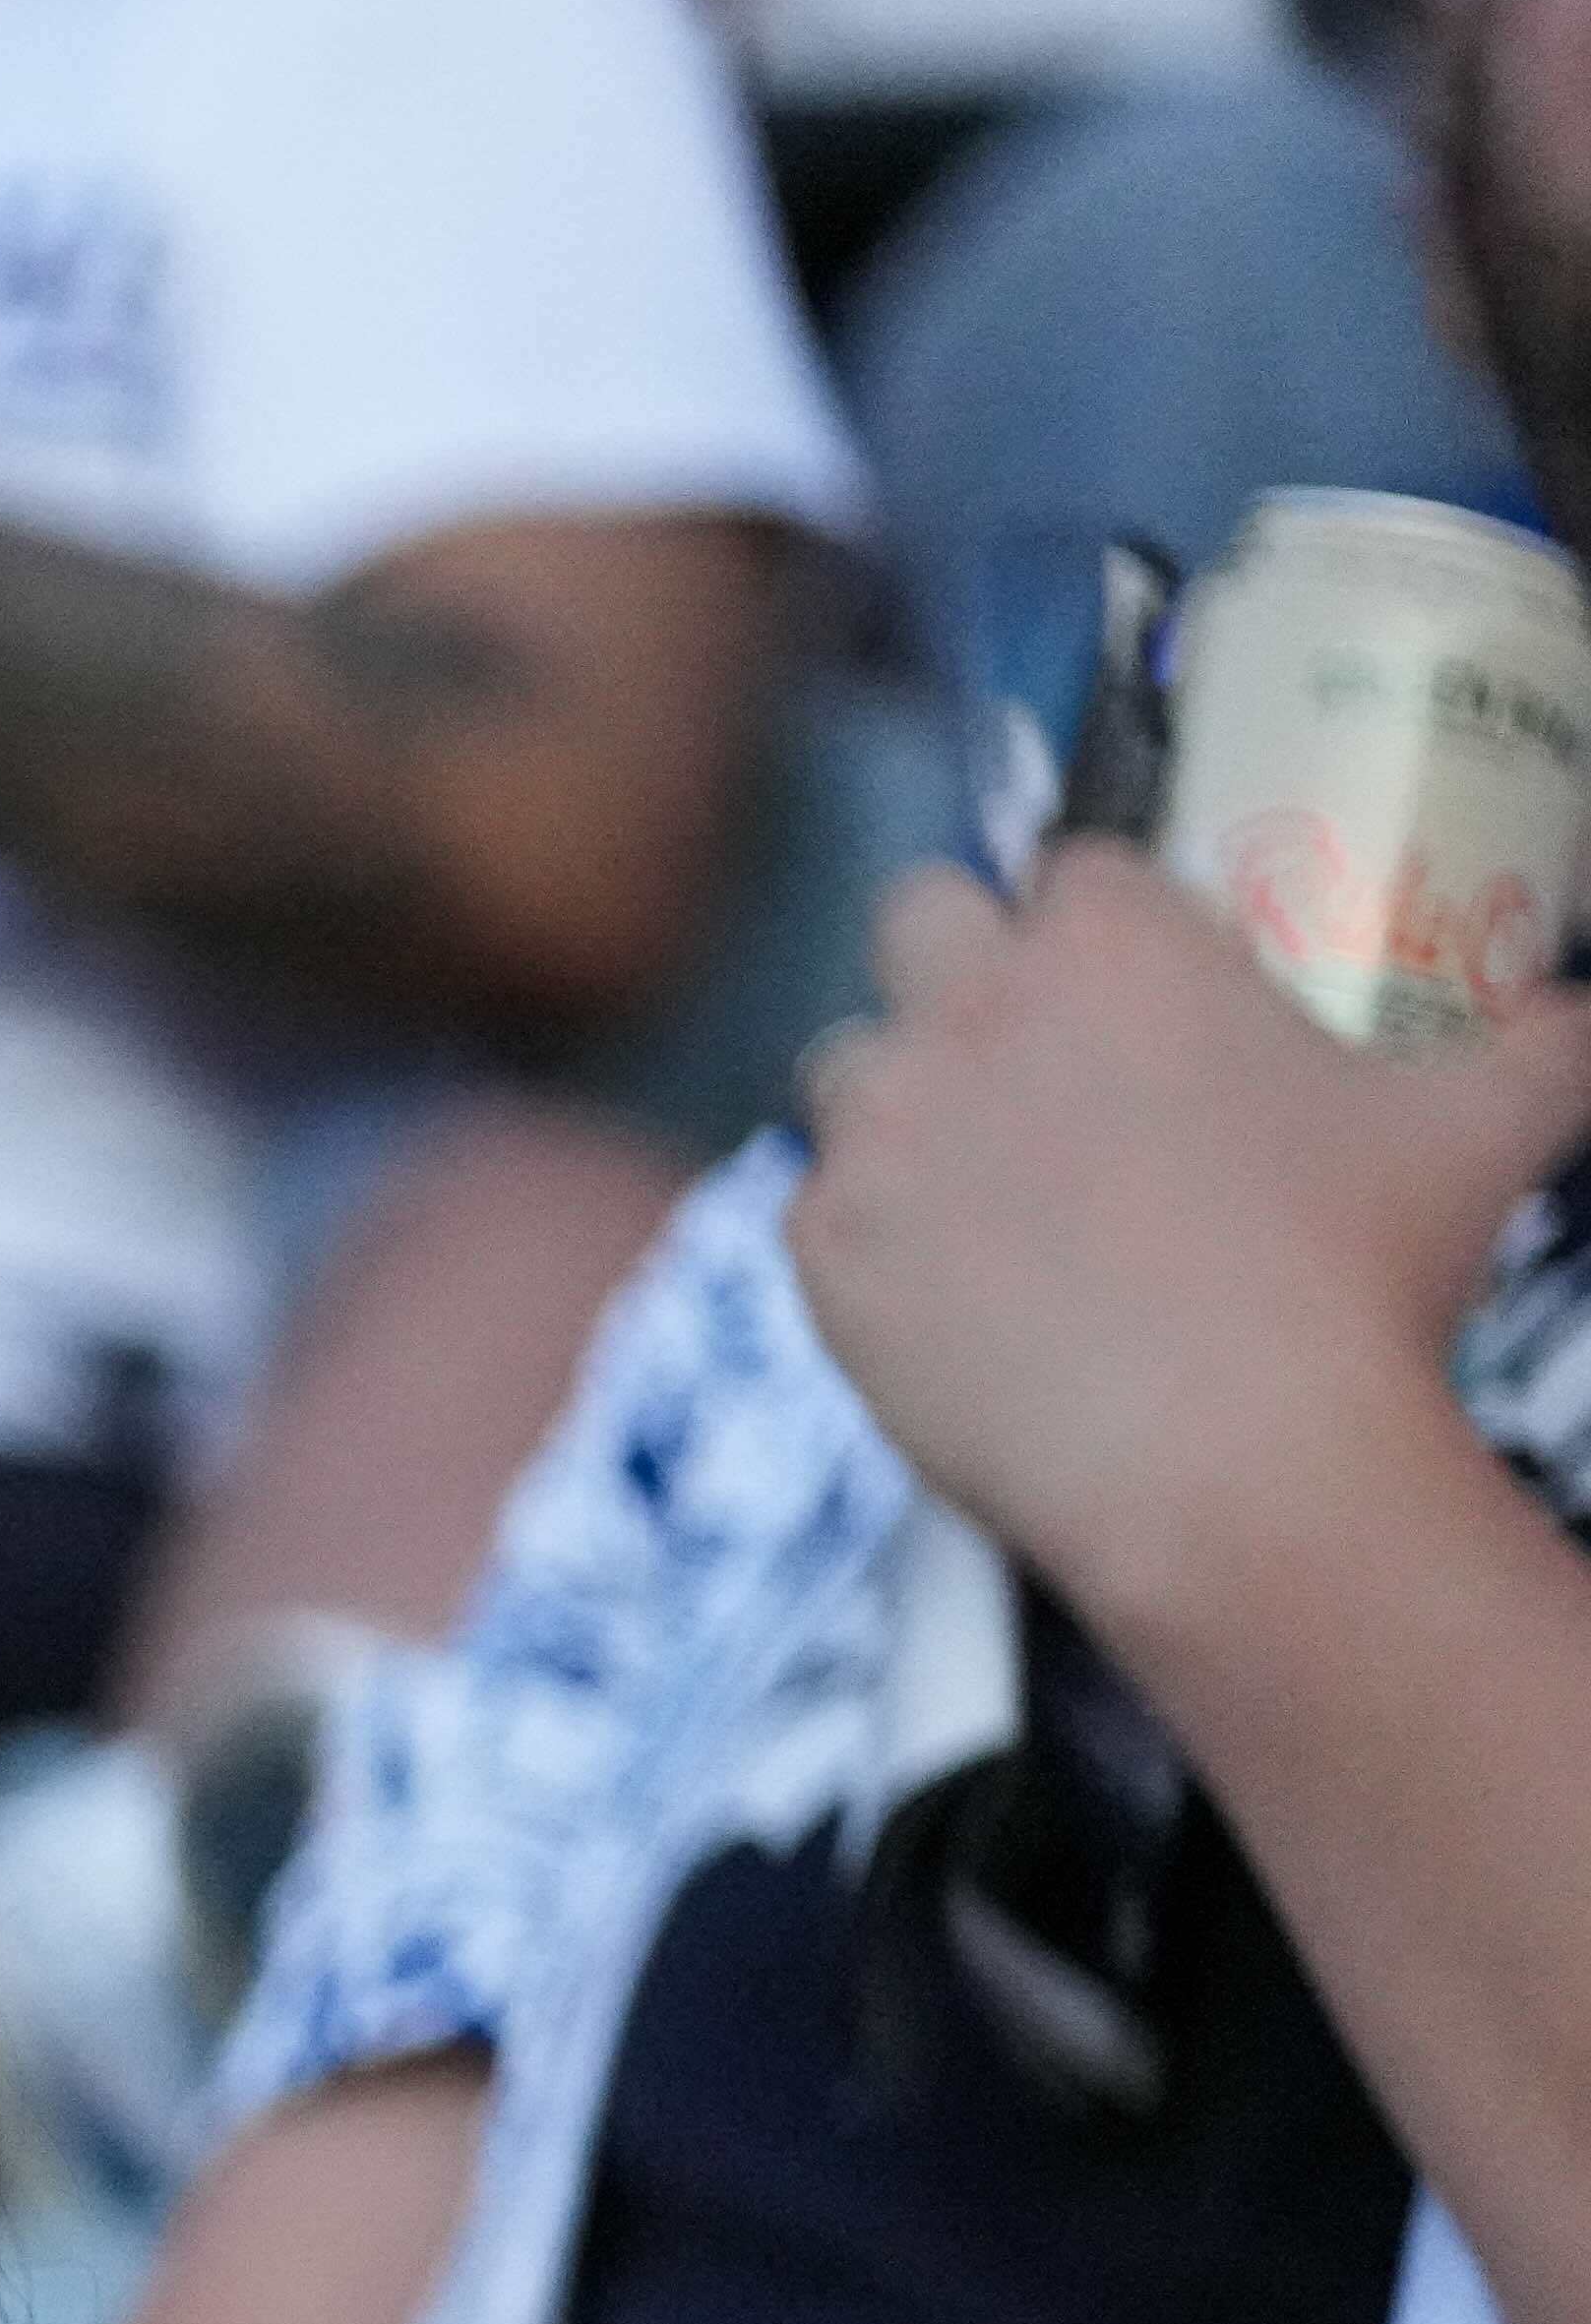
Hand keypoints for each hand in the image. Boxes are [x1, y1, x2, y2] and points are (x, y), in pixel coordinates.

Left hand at [786, 843, 1590, 1636]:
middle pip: (914, 914)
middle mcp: (970, 1005)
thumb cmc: (1359, 1272)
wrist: (1231, 1459)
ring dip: (897, 1098)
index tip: (1127, 987)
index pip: (1072, 864)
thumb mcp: (1490, 1125)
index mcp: (1114, 938)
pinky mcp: (819, 1250)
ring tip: (979, 1179)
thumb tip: (1580, 1019)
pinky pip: (811, 1207)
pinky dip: (866, 1238)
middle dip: (957, 962)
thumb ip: (1543, 1044)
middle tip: (1024, 1055)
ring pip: (843, 1062)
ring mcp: (879, 1127)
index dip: (1097, 922)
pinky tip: (944, 1287)